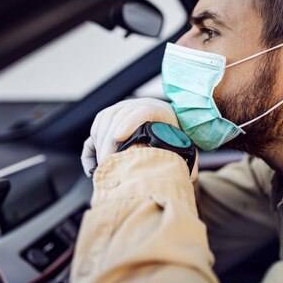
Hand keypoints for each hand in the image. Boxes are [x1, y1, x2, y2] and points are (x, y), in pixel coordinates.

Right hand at [81, 98, 196, 179]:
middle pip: (117, 116)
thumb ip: (187, 161)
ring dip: (99, 143)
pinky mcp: (111, 116)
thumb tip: (188, 177)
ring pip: (104, 120)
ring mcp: (122, 108)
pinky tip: (95, 164)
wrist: (171, 121)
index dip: (129, 122)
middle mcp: (138, 104)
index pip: (142, 110)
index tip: (119, 139)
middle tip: (108, 164)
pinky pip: (97, 126)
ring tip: (103, 166)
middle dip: (109, 141)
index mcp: (159, 110)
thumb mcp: (185, 147)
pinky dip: (93, 144)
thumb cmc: (177, 137)